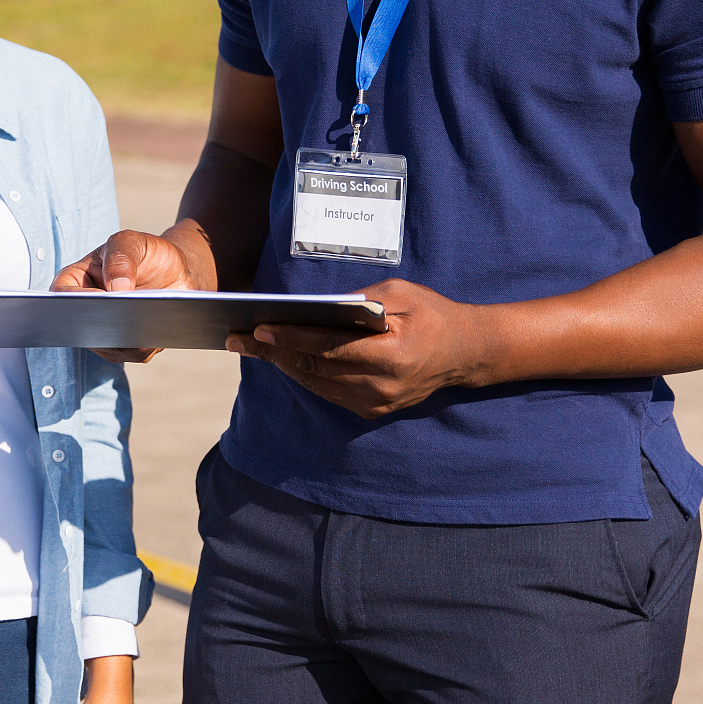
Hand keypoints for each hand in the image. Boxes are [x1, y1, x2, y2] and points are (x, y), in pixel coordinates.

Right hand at [52, 228, 210, 362]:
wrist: (176, 270)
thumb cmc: (146, 253)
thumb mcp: (131, 242)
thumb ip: (121, 257)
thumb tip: (117, 288)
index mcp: (77, 281)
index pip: (61, 294)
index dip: (74, 301)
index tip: (99, 299)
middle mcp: (87, 311)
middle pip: (84, 327)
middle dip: (103, 324)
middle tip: (122, 318)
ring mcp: (106, 331)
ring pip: (110, 345)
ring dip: (128, 337)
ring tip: (145, 324)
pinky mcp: (129, 346)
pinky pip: (134, 352)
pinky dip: (146, 344)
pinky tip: (158, 331)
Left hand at [227, 277, 493, 418]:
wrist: (465, 353)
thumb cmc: (431, 313)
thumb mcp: (400, 294)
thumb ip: (359, 301)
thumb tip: (314, 309)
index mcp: (391, 354)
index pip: (329, 347)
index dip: (291, 339)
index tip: (260, 329)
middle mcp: (381, 385)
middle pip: (315, 368)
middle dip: (273, 353)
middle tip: (237, 338)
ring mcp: (376, 402)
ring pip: (316, 383)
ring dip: (282, 365)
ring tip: (251, 347)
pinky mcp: (373, 410)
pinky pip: (328, 392)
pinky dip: (303, 374)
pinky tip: (282, 358)